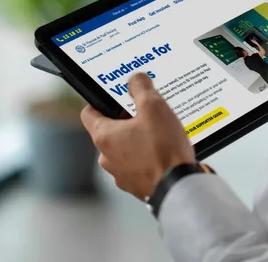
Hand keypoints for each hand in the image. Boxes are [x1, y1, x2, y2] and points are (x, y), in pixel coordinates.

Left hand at [80, 73, 194, 199]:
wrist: (178, 187)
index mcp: (104, 137)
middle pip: (111, 130)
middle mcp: (107, 158)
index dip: (101, 101)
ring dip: (140, 139)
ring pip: (126, 148)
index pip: (89, 113)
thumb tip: (135, 80)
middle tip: (147, 111)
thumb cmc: (163, 150)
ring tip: (161, 131)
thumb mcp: (154, 107)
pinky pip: (139, 164)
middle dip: (128, 119)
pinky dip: (148, 156)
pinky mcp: (137, 185)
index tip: (114, 96)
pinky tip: (166, 150)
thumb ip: (141, 88)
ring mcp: (121, 174)